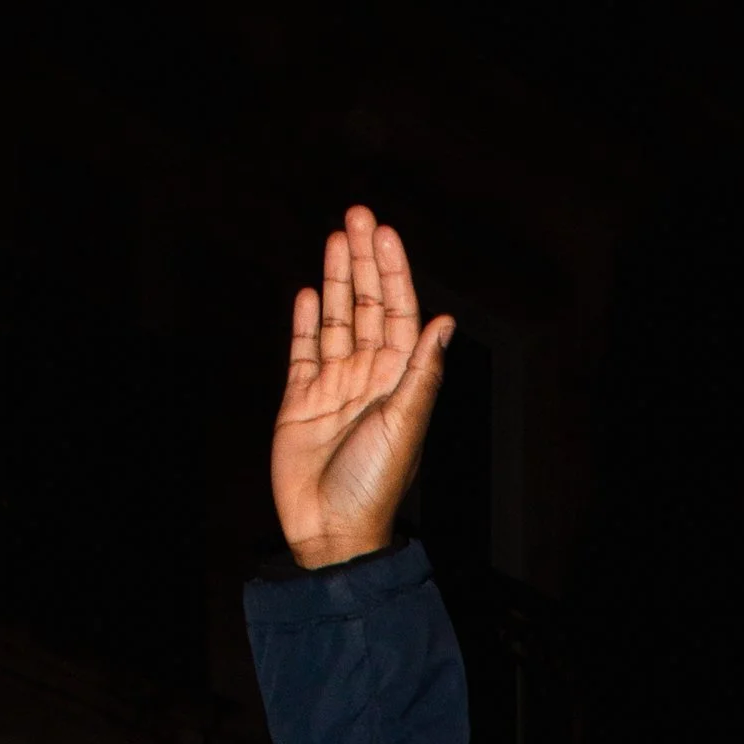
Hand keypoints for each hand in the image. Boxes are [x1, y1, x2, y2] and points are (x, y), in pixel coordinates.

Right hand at [271, 206, 453, 569]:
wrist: (331, 529)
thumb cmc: (374, 485)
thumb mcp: (406, 424)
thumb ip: (422, 372)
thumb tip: (444, 322)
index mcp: (398, 381)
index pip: (397, 314)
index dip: (392, 273)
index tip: (385, 233)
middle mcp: (368, 378)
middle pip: (365, 307)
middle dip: (362, 262)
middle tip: (357, 215)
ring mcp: (333, 388)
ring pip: (334, 320)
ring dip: (334, 279)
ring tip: (335, 237)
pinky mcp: (299, 402)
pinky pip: (302, 351)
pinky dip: (304, 321)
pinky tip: (307, 291)